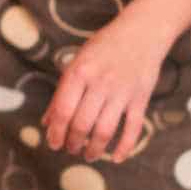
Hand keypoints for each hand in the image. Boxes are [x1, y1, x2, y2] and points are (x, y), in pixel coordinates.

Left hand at [41, 14, 168, 163]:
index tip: (53, 144)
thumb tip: (47, 123)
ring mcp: (122, 92)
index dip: (56, 133)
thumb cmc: (104, 46)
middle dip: (73, 143)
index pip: (63, 111)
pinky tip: (117, 158)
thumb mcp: (77, 62)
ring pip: (105, 131)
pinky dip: (124, 147)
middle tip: (71, 149)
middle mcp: (100, 83)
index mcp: (80, 72)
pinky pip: (132, 129)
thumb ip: (62, 93)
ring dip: (94, 149)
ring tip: (88, 155)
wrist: (142, 31)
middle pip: (82, 124)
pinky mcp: (141, 98)